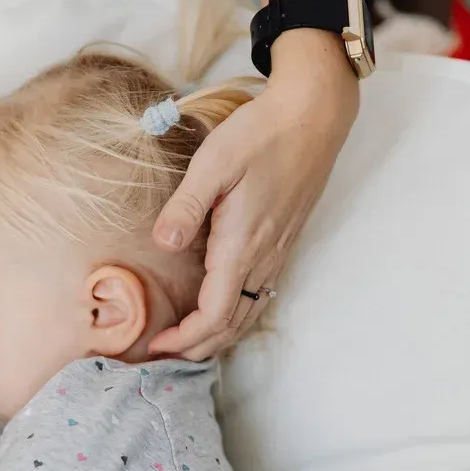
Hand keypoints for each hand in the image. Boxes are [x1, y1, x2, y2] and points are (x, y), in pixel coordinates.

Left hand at [150, 30, 358, 357]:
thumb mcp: (214, 162)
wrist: (313, 115)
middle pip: (233, 325)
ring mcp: (278, 252)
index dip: (186, 338)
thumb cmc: (261, 133)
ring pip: (249, 314)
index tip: (156, 344)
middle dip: (198, 348)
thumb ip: (186, 206)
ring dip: (218, 336)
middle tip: (163, 355)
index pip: (215, 315)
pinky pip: (260, 295)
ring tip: (186, 343)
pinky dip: (236, 316)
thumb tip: (164, 243)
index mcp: (242, 245)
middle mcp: (264, 258)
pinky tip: (218, 310)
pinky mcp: (283, 242)